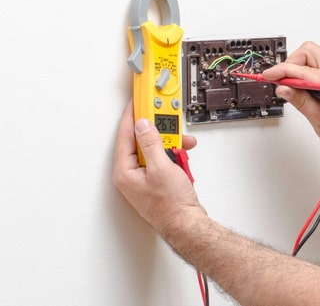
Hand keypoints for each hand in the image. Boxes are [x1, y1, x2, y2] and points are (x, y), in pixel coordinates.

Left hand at [112, 101, 205, 233]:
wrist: (187, 224)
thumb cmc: (171, 206)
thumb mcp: (162, 167)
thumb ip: (151, 143)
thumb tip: (144, 125)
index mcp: (125, 171)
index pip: (125, 135)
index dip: (132, 116)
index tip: (137, 102)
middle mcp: (131, 174)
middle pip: (142, 142)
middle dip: (160, 133)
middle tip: (168, 122)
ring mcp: (144, 178)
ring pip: (155, 150)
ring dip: (171, 145)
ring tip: (182, 145)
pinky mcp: (157, 180)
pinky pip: (163, 159)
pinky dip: (174, 155)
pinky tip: (183, 157)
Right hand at [260, 41, 319, 160]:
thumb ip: (301, 101)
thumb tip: (284, 88)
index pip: (302, 69)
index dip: (281, 71)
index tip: (268, 76)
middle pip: (308, 51)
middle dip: (291, 64)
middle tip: (282, 81)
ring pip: (313, 56)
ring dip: (299, 68)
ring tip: (294, 88)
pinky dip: (308, 73)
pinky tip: (305, 89)